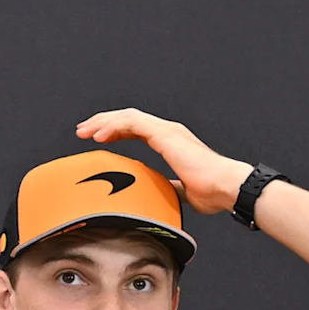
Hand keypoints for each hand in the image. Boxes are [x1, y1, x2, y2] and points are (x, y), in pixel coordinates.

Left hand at [74, 107, 249, 215]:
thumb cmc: (211, 191)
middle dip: (103, 123)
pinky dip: (113, 127)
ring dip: (103, 122)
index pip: (136, 129)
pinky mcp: (166, 135)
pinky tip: (98, 137)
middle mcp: (168, 131)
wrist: (226, 187)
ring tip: (83, 131)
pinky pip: (133, 124)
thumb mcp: (180, 190)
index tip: (96, 138)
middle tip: (82, 131)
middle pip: (128, 119)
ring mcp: (168, 131)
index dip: (115, 131)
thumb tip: (160, 192)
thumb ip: (168, 186)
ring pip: (128, 117)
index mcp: (171, 141)